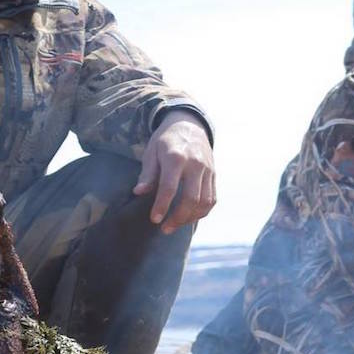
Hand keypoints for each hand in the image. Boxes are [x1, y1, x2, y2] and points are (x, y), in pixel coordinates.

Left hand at [134, 112, 214, 233]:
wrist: (189, 125)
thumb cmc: (166, 141)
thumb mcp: (152, 152)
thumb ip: (148, 173)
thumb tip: (139, 192)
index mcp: (176, 157)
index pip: (170, 187)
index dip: (162, 205)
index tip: (154, 219)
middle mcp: (195, 164)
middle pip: (191, 199)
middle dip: (178, 218)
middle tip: (164, 228)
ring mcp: (207, 170)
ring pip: (204, 202)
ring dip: (190, 218)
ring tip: (175, 225)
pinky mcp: (214, 175)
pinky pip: (212, 199)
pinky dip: (201, 212)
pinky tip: (189, 217)